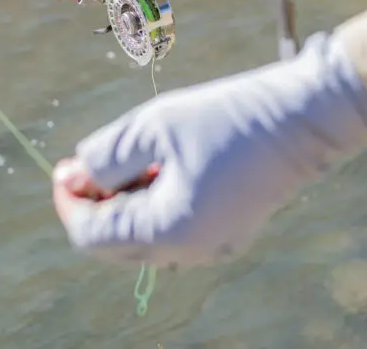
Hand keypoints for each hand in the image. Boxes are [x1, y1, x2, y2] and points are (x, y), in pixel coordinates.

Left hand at [51, 33, 366, 267]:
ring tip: (127, 155)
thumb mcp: (155, 126)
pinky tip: (156, 165)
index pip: (93, 235)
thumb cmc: (227, 115)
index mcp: (169, 231)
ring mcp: (212, 245)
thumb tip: (76, 175)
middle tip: (84, 161)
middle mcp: (189, 251)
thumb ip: (107, 154)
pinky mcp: (227, 230)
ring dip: (123, 200)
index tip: (62, 166)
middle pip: (116, 242)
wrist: (304, 117)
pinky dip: (154, 201)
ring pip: (144, 235)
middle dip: (94, 202)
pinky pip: (174, 227)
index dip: (70, 201)